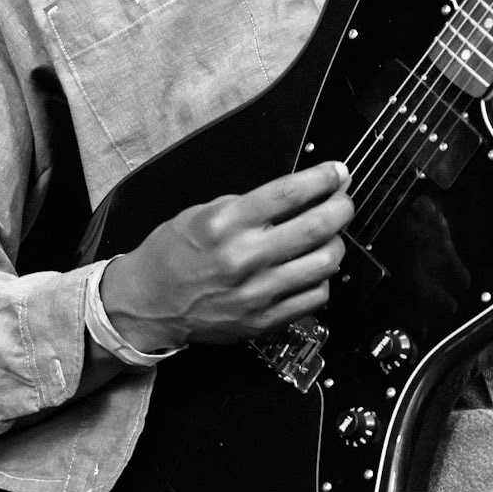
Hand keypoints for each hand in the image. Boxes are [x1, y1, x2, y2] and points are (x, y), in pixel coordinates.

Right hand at [98, 160, 353, 352]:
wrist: (148, 304)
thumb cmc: (172, 255)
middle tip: (344, 200)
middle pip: (317, 227)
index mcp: (226, 224)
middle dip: (341, 207)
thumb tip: (299, 192)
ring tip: (330, 235)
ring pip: (325, 263)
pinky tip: (313, 267)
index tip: (337, 172)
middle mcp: (244, 258)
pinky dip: (323, 277)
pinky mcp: (265, 320)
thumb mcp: (201, 213)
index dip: (323, 178)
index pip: (290, 193)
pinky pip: (315, 296)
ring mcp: (257, 293)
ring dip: (337, 242)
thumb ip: (249, 205)